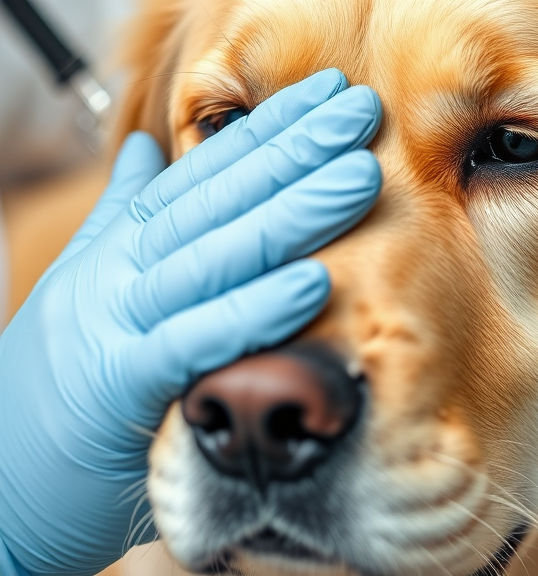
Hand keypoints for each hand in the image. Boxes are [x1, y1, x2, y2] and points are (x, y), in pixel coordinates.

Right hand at [0, 69, 381, 575]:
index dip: (270, 129)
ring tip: (357, 178)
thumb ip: (124, 216)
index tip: (330, 95)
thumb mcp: (89, 284)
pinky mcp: (121, 386)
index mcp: (124, 246)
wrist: (0, 476)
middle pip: (219, 201)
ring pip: (214, 257)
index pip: (206, 173)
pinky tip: (315, 284)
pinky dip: (253, 312)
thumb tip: (143, 150)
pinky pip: (196, 342)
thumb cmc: (61, 383)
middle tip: (360, 114)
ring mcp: (119, 324)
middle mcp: (122, 272)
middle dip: (294, 152)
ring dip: (291, 215)